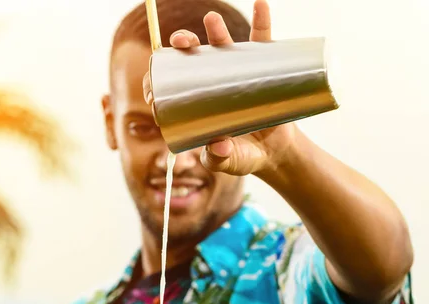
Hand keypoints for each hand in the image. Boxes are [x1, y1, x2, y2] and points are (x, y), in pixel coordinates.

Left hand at [144, 0, 296, 176]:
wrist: (275, 153)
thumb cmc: (244, 157)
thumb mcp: (229, 163)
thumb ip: (220, 160)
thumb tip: (217, 148)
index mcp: (197, 106)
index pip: (172, 88)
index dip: (160, 83)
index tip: (153, 87)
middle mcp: (213, 85)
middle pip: (194, 59)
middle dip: (184, 46)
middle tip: (180, 42)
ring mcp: (237, 75)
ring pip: (223, 47)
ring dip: (216, 29)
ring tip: (211, 19)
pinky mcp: (263, 71)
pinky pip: (263, 43)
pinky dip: (262, 23)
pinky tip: (260, 5)